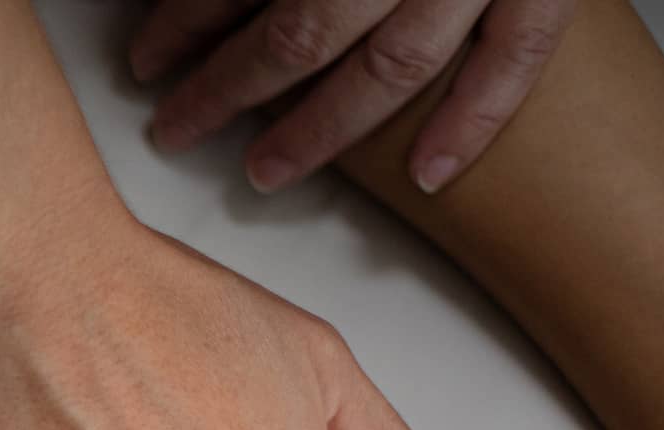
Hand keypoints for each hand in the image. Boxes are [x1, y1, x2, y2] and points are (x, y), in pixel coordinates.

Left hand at [131, 0, 576, 193]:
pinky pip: (516, 54)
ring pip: (392, 66)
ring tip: (262, 170)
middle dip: (228, 89)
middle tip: (178, 127)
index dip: (184, 22)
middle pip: (303, 33)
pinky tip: (428, 174)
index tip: (147, 58)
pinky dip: (475, 118)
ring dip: (319, 130)